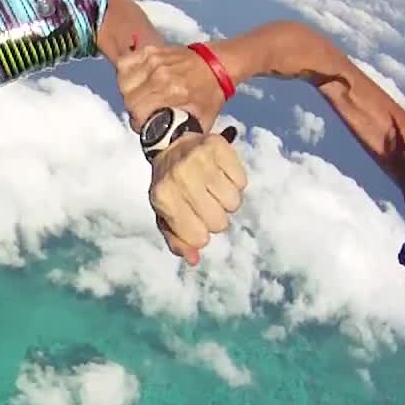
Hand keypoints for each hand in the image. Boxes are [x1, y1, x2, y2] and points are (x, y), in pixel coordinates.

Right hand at [116, 44, 228, 133]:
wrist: (218, 65)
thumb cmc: (209, 95)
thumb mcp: (200, 123)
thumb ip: (181, 138)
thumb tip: (162, 151)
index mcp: (172, 93)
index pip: (137, 113)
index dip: (139, 123)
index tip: (146, 124)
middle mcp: (160, 75)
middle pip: (128, 98)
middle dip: (134, 109)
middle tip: (144, 110)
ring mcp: (154, 60)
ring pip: (123, 81)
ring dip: (129, 91)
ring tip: (140, 95)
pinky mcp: (151, 50)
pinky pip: (125, 62)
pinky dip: (127, 71)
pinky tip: (137, 79)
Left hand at [148, 129, 245, 265]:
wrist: (171, 145)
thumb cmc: (170, 188)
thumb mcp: (165, 215)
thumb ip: (176, 240)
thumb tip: (193, 260)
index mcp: (163, 198)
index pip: (199, 238)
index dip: (200, 234)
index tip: (193, 220)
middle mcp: (179, 177)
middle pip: (219, 223)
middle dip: (215, 218)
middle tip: (203, 202)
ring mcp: (198, 160)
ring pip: (233, 203)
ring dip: (226, 200)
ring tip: (211, 187)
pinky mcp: (217, 146)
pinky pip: (242, 181)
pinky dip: (234, 181)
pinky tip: (219, 174)